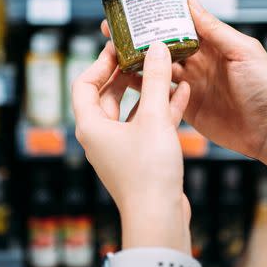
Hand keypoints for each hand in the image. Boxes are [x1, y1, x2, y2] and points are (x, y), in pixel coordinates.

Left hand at [72, 40, 192, 252]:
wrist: (159, 219)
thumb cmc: (148, 172)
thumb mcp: (154, 119)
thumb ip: (155, 81)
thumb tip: (156, 48)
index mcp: (91, 125)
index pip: (84, 84)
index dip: (99, 62)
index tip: (119, 47)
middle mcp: (101, 137)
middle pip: (107, 95)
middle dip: (127, 74)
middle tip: (144, 54)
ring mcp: (121, 149)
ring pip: (131, 111)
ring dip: (149, 90)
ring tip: (166, 69)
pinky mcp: (140, 159)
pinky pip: (148, 126)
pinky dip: (162, 110)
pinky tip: (182, 94)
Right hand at [102, 0, 266, 163]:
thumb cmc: (265, 89)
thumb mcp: (242, 51)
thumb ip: (215, 29)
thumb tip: (190, 1)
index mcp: (213, 44)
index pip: (180, 24)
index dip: (158, 16)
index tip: (135, 7)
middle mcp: (199, 62)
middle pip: (162, 45)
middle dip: (138, 37)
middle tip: (111, 29)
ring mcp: (191, 85)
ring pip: (156, 69)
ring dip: (136, 60)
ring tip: (111, 52)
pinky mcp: (187, 107)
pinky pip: (161, 94)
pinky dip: (143, 87)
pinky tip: (123, 80)